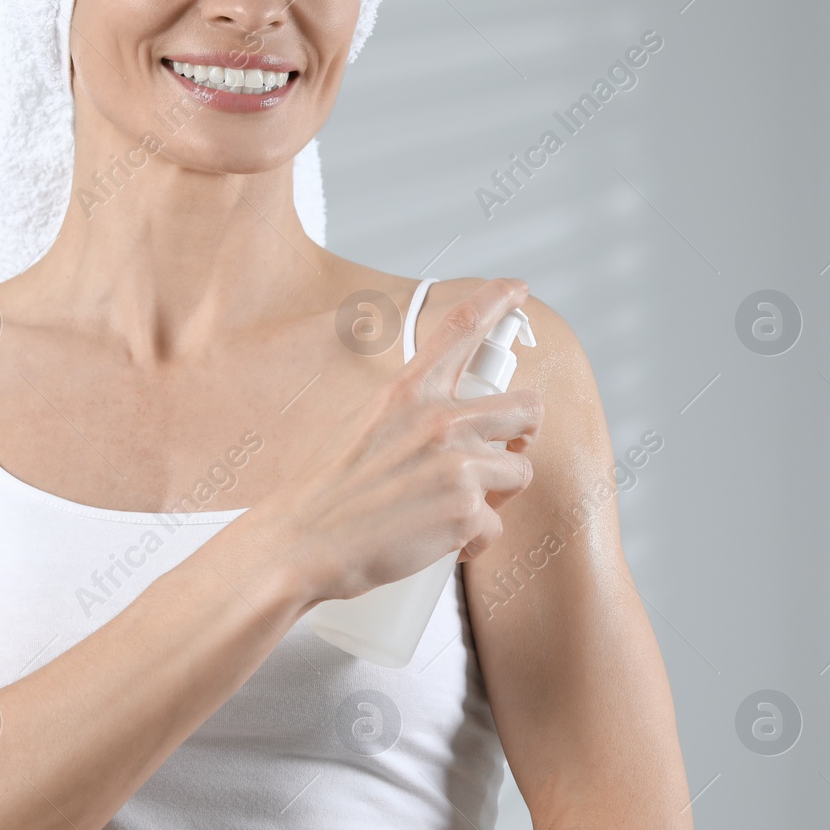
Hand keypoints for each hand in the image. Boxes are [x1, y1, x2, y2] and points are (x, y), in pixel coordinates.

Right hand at [266, 277, 545, 600]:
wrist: (302, 542)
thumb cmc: (329, 492)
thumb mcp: (365, 424)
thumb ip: (412, 413)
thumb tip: (453, 423)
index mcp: (408, 391)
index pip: (461, 327)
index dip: (497, 300)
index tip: (519, 287)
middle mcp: (439, 420)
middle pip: (526, 406)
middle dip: (527, 428)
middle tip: (512, 445)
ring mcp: (458, 465)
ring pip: (520, 469)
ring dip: (499, 492)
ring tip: (458, 506)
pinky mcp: (467, 510)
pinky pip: (496, 524)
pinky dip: (473, 539)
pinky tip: (440, 542)